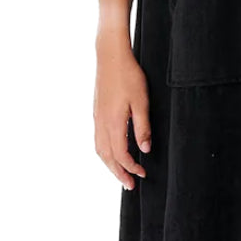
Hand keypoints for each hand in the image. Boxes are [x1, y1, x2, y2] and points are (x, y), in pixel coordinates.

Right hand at [94, 36, 150, 189]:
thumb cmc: (128, 75)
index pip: (120, 155)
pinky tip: (112, 152)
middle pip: (106, 157)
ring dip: (109, 164)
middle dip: (118, 173)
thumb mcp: (142, 101)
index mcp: (113, 122)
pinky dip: (105, 152)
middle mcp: (101, 123)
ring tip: (120, 173)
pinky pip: (97, 139)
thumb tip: (144, 150)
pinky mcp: (96, 112)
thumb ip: (142, 127)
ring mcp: (96, 117)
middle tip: (129, 185)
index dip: (131, 168)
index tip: (142, 174)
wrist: (110, 55)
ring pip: (99, 149)